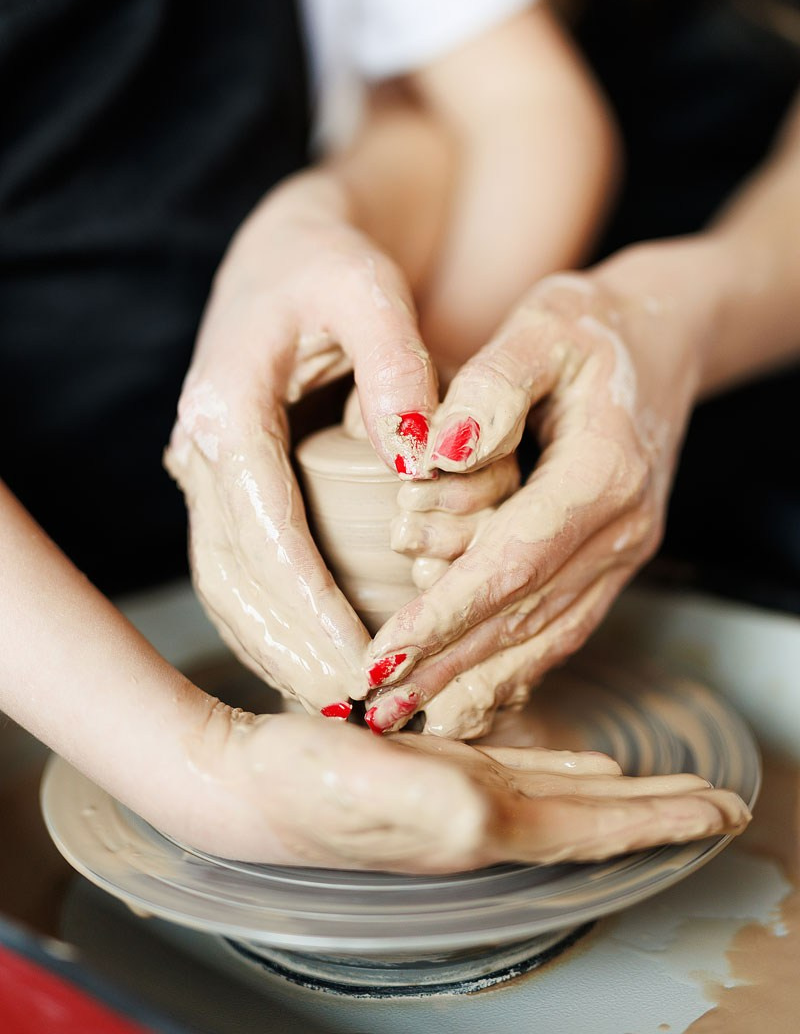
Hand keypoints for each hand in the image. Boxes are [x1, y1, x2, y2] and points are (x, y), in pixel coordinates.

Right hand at [165, 179, 437, 715]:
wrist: (286, 253)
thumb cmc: (329, 265)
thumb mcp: (366, 288)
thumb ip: (394, 363)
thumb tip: (422, 453)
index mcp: (226, 406)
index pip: (263, 528)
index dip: (310, 605)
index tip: (363, 664)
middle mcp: (202, 449)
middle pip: (233, 576)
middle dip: (292, 648)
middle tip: (358, 711)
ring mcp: (206, 474)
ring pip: (226, 587)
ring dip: (277, 652)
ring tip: (340, 707)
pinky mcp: (227, 490)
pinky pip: (239, 575)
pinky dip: (273, 627)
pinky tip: (316, 665)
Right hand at [178, 703, 749, 871]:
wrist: (237, 787)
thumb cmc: (300, 787)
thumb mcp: (380, 792)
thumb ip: (448, 802)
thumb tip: (499, 811)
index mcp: (481, 827)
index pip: (595, 829)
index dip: (660, 819)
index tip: (721, 810)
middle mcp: (480, 822)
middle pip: (591, 821)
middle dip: (657, 813)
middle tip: (717, 804)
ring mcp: (456, 801)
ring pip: (562, 801)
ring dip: (619, 798)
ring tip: (660, 791)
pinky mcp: (430, 778)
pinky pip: (518, 777)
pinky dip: (562, 776)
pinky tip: (578, 770)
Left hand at [364, 261, 706, 736]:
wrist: (660, 337)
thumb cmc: (588, 327)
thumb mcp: (541, 327)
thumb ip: (491, 386)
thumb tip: (438, 452)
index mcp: (604, 473)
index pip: (511, 562)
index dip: (444, 616)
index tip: (381, 656)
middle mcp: (622, 528)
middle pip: (523, 617)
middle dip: (444, 670)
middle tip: (372, 713)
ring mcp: (623, 554)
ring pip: (545, 638)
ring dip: (474, 685)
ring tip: (407, 723)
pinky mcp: (611, 563)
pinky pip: (563, 631)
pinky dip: (515, 672)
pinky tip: (470, 704)